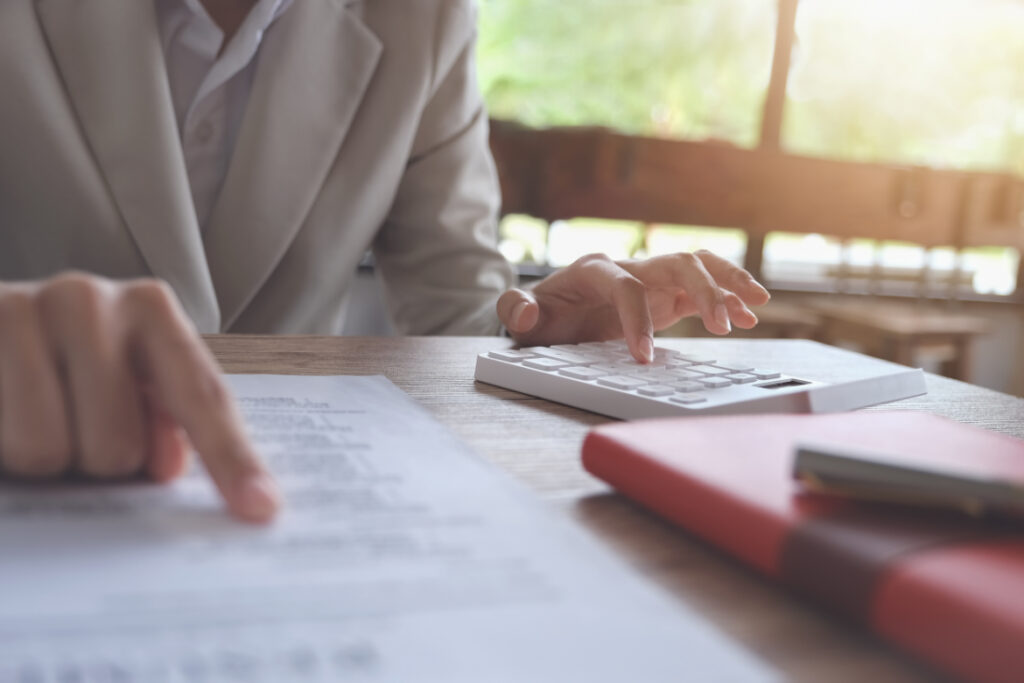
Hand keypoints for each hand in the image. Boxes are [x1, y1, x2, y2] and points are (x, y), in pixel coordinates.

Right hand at [0, 273, 279, 521]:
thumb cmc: (65, 361)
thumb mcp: (126, 377)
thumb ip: (165, 417)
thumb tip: (166, 467)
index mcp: (150, 309)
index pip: (201, 398)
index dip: (231, 459)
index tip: (260, 508)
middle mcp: (88, 299)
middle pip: (117, 448)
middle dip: (97, 462)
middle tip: (76, 428)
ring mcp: (18, 312)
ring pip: (47, 452)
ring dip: (40, 459)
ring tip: (31, 417)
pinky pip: (3, 444)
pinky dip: (3, 449)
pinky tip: (6, 418)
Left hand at [496, 250, 770, 362]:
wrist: (550, 316)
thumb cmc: (540, 317)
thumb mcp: (520, 318)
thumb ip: (516, 311)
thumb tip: (529, 312)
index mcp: (592, 270)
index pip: (625, 285)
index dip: (637, 319)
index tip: (644, 357)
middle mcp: (628, 268)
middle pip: (675, 261)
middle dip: (704, 288)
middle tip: (723, 325)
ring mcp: (651, 279)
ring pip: (697, 265)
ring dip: (727, 282)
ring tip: (754, 308)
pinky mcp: (666, 297)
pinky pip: (702, 289)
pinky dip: (728, 296)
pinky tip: (749, 314)